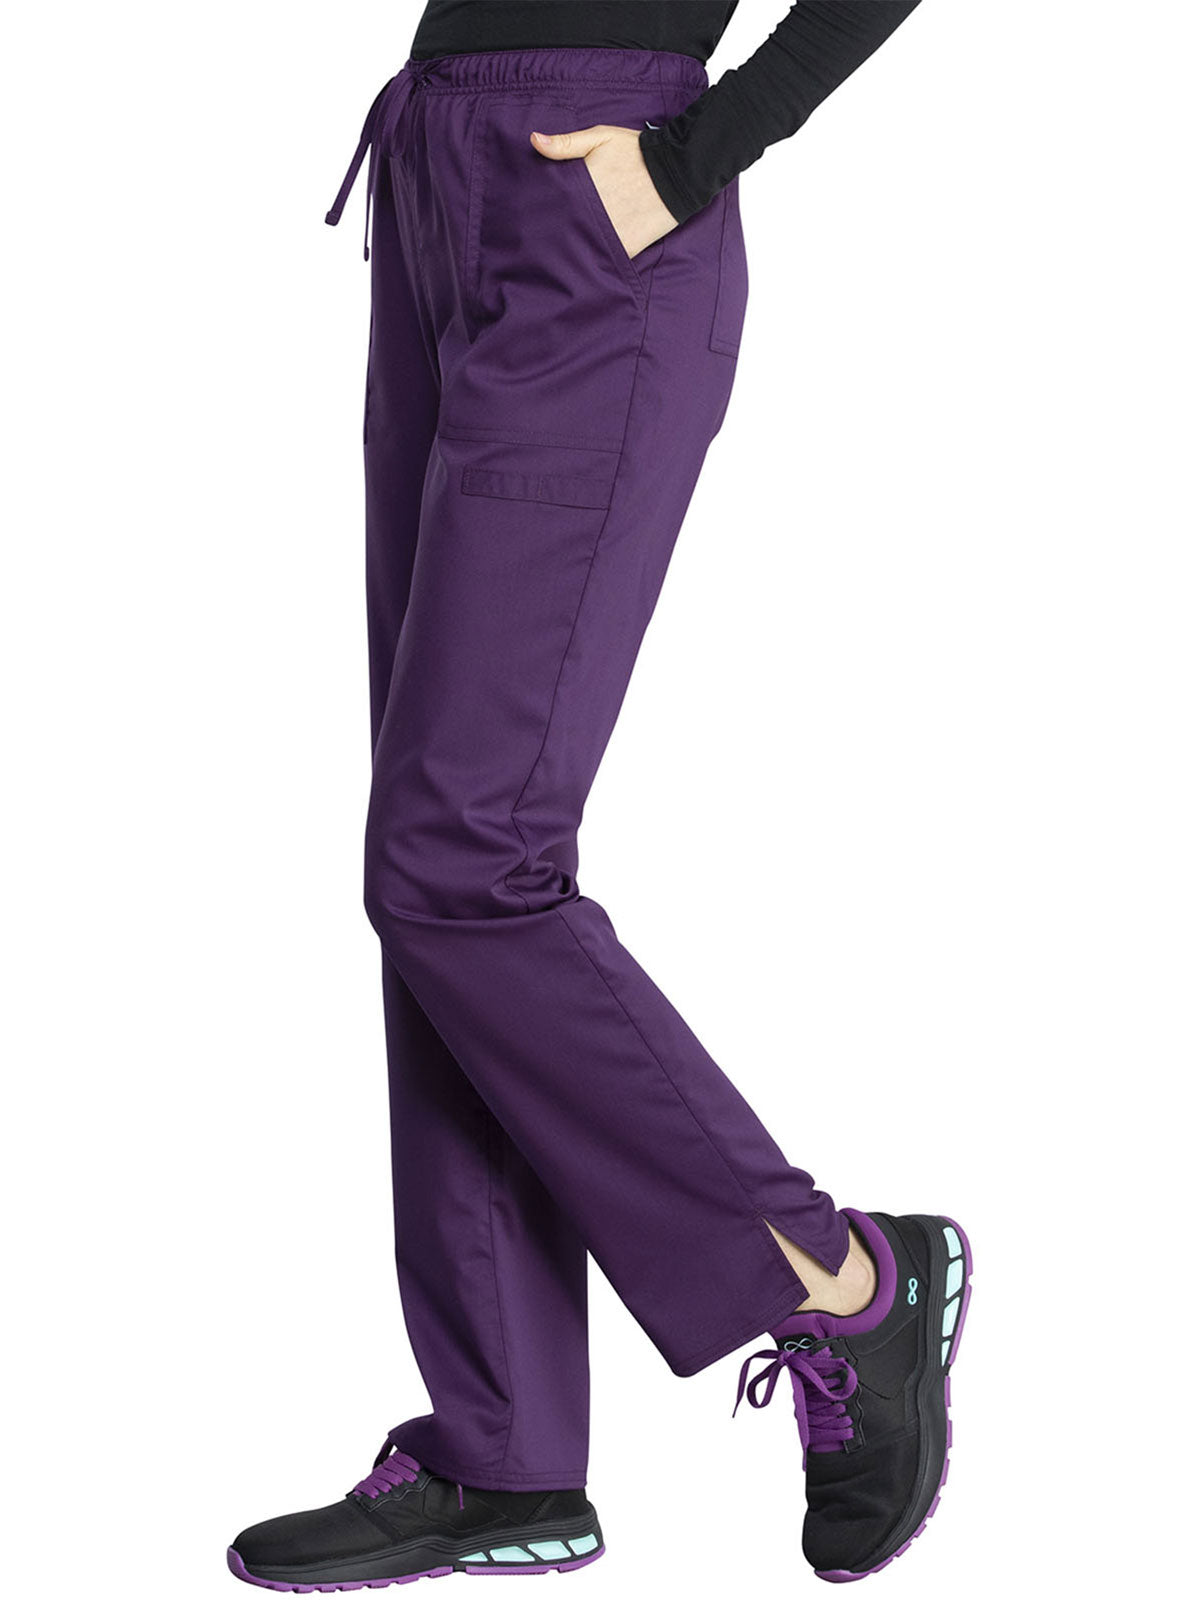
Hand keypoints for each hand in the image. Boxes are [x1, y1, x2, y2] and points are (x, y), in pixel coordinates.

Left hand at [530, 125, 677, 259]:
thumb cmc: (636, 152)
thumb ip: (566, 143)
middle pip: (561, 228)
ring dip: (569, 249)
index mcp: (582, 186)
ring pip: (579, 247)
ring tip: (556, 252)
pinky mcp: (625, 247)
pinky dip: (592, 260)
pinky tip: (582, 260)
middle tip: (537, 238)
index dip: (538, 209)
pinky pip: (602, 259)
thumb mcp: (600, 137)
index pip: (550, 203)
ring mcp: (609, 232)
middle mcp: (593, 212)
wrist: (678, 172)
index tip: (530, 214)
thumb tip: (533, 140)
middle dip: (550, 231)